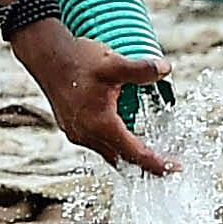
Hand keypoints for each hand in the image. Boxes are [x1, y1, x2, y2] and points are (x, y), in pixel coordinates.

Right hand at [13, 21, 171, 174]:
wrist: (46, 56)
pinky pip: (98, 144)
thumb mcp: (114, 63)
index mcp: (101, 125)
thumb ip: (141, 69)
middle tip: (168, 164)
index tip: (176, 167)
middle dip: (146, 164)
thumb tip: (166, 69)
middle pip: (123, 160)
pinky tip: (124, 132)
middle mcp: (87, 135)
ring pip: (109, 153)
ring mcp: (77, 134)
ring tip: (150, 148)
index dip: (158, 163)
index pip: (136, 154)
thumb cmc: (77, 60)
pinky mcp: (72, 128)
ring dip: (129, 153)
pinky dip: (115, 144)